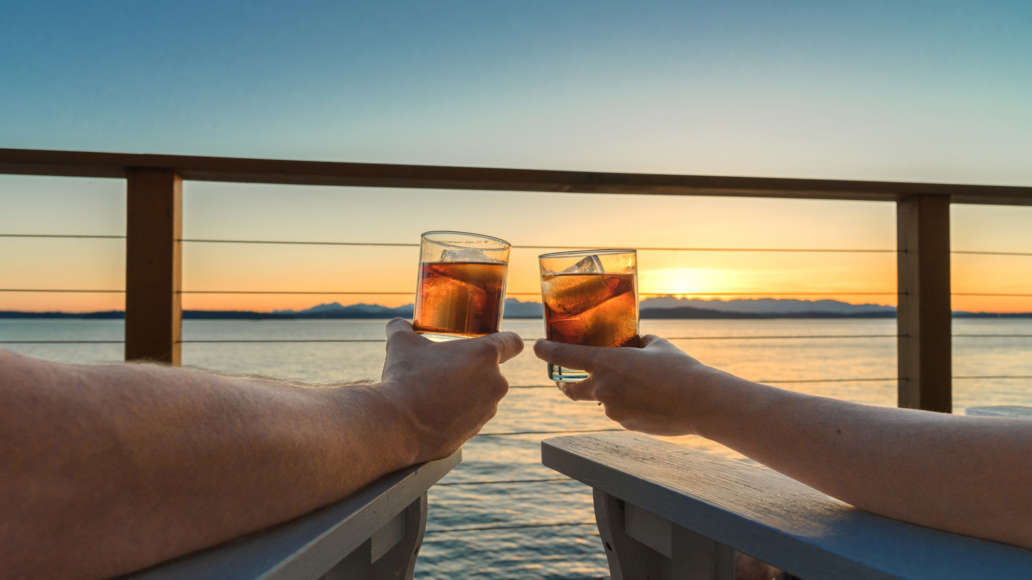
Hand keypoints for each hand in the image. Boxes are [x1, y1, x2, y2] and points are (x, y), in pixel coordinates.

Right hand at [377, 319, 522, 462]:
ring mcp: (488, 410)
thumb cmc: (405, 378)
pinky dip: (455, 415)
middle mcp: (495, 382)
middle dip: (471, 370)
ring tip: (434, 394)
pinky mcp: (475, 432)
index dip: (506, 341)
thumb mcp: (401, 343)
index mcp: (485, 355)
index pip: (513, 342)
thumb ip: (402, 328)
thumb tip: (397, 324)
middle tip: (445, 370)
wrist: (397, 425)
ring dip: (464, 393)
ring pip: (480, 396)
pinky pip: (469, 418)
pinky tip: (432, 414)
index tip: (492, 344)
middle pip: (491, 371)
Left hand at [534, 335, 717, 435]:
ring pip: (602, 401)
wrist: (700, 402)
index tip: (537, 348)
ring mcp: (612, 410)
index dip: (546, 351)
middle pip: (570, 389)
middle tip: (566, 381)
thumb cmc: (679, 369)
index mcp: (606, 362)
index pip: (564, 356)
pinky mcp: (625, 425)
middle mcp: (602, 388)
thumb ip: (637, 343)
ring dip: (611, 394)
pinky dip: (629, 406)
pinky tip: (651, 401)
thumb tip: (633, 342)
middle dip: (565, 385)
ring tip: (640, 387)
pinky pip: (620, 413)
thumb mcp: (656, 345)